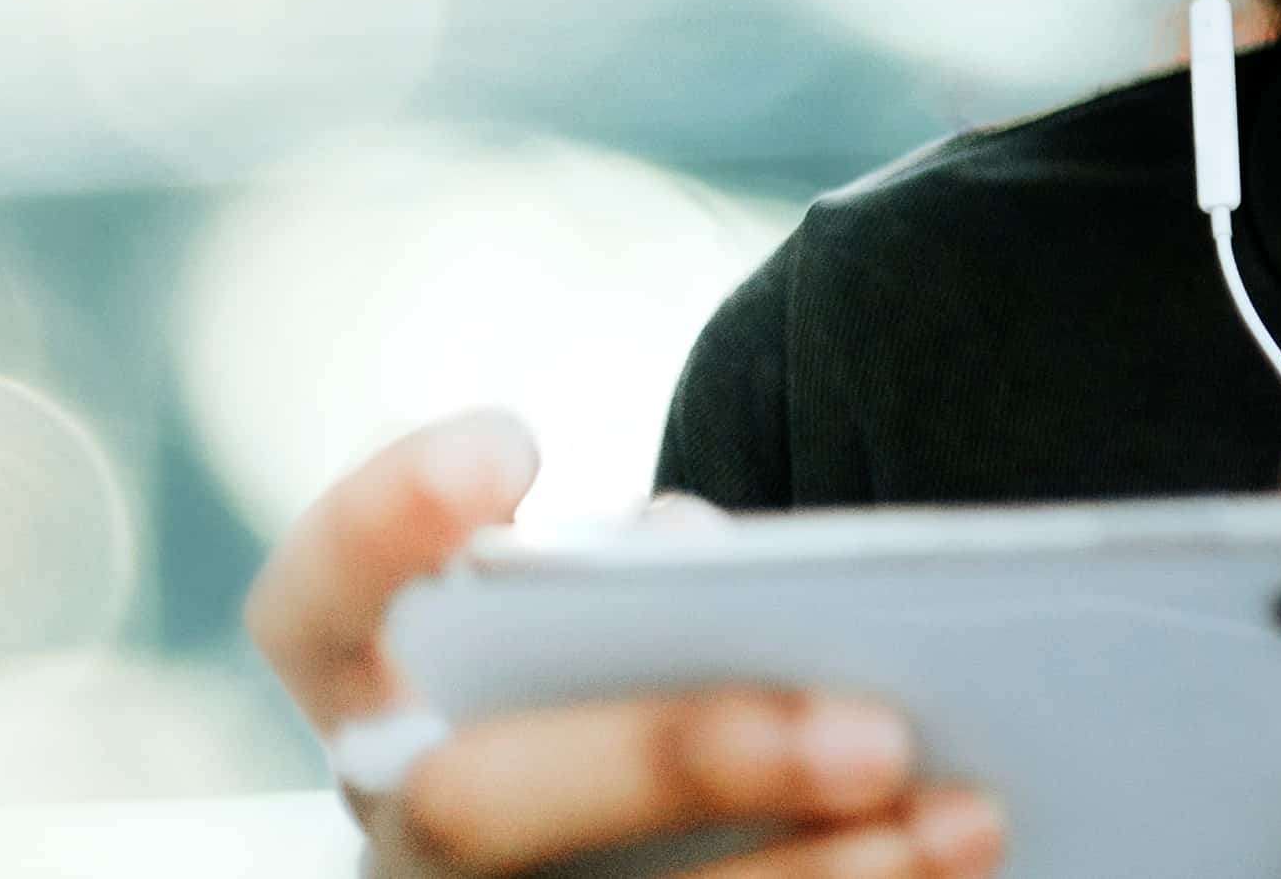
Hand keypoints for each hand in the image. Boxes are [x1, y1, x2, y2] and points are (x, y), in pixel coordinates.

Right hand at [244, 407, 1007, 877]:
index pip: (312, 611)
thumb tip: (695, 555)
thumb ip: (643, 583)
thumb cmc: (658, 686)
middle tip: (876, 728)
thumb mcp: (629, 627)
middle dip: (676, 757)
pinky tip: (953, 861)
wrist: (651, 824)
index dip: (377, 527)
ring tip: (968, 812)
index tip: (514, 444)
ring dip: (810, 874)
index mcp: (379, 705)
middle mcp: (398, 835)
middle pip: (470, 802)